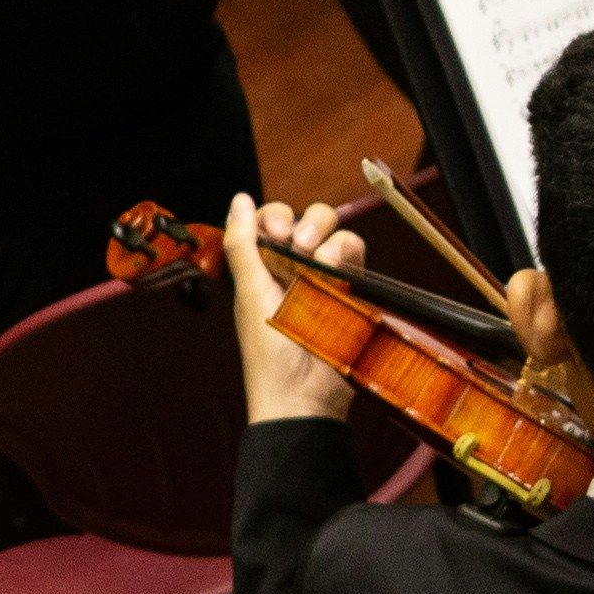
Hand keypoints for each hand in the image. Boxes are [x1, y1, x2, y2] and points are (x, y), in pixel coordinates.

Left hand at [229, 196, 366, 426]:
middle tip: (298, 245)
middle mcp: (292, 268)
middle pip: (304, 220)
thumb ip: (243, 245)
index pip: (270, 222)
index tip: (276, 232)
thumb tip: (238, 199)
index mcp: (262, 267)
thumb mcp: (250, 293)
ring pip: (332, 231)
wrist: (304, 394)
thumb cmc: (270, 351)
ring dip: (326, 236)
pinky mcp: (351, 288)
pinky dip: (347, 250)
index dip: (274, 217)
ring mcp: (324, 276)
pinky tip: (336, 268)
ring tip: (317, 261)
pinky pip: (355, 251)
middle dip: (304, 222)